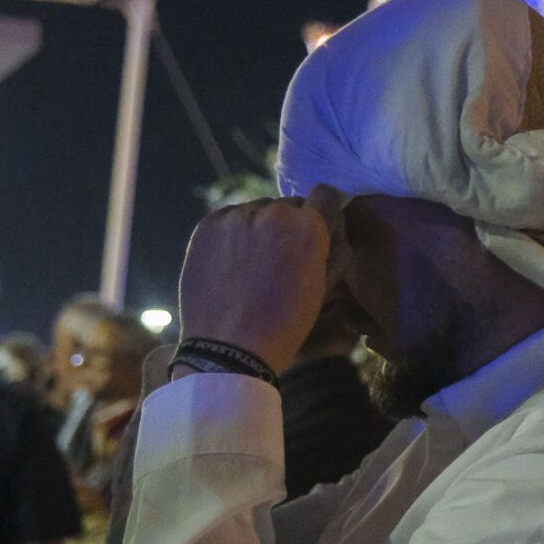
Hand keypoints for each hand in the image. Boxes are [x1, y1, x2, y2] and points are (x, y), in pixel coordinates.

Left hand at [177, 186, 347, 374]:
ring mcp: (236, 216)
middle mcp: (273, 213)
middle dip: (287, 227)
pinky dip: (232, 234)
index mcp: (308, 229)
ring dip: (258, 229)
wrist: (228, 349)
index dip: (322, 212)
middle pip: (287, 207)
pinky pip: (229, 219)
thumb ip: (335, 247)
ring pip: (256, 212)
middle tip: (277, 260)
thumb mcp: (324, 287)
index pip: (325, 194)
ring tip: (250, 265)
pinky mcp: (208, 225)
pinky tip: (230, 264)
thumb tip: (335, 219)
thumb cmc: (284, 324)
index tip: (314, 229)